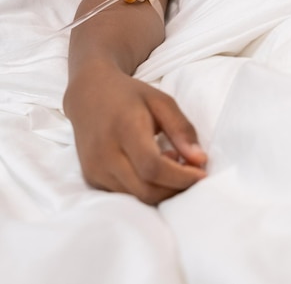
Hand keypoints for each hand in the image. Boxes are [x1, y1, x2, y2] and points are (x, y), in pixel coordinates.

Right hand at [63, 66, 206, 204]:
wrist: (88, 95)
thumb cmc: (130, 96)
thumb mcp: (162, 102)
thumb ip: (182, 130)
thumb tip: (200, 160)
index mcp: (124, 129)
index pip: (153, 167)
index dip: (181, 177)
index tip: (201, 174)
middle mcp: (105, 154)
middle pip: (146, 190)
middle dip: (176, 188)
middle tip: (191, 170)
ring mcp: (95, 169)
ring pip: (137, 197)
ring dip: (163, 189)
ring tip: (172, 163)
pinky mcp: (92, 178)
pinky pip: (126, 195)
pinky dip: (147, 188)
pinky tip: (154, 169)